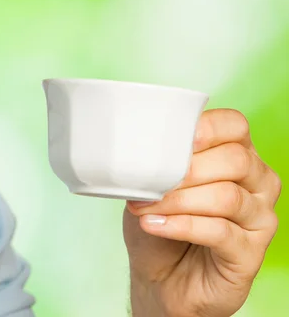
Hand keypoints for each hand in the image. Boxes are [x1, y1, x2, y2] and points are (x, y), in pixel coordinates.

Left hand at [123, 109, 281, 316]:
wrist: (160, 277)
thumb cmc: (160, 219)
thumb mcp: (155, 180)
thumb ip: (159, 158)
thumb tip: (142, 144)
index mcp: (237, 153)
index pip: (235, 125)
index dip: (207, 127)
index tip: (172, 140)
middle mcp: (258, 182)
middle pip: (235, 160)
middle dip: (186, 170)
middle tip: (151, 182)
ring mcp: (260, 219)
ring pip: (227, 197)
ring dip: (178, 200)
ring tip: (144, 207)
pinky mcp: (251, 254)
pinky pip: (220, 232)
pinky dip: (181, 225)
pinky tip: (154, 225)